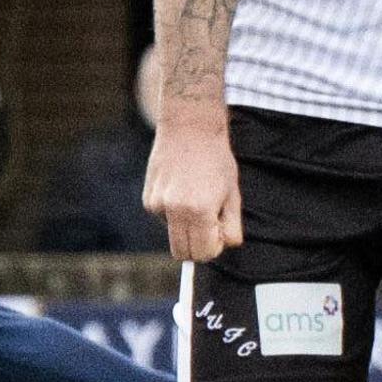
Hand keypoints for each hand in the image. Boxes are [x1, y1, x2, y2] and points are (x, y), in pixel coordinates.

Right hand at [144, 116, 242, 261]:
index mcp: (200, 211)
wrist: (189, 129)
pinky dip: (173, 213)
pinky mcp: (148, 200)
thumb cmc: (216, 160)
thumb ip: (232, 225)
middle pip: (183, 253)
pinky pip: (163, 220)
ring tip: (194, 199)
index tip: (219, 231)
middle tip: (208, 226)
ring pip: (173, 236)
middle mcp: (174, 211)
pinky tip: (180, 190)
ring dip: (185, 228)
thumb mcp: (232, 193)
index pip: (205, 253)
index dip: (215, 247)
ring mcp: (158, 206)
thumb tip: (223, 245)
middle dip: (198, 247)